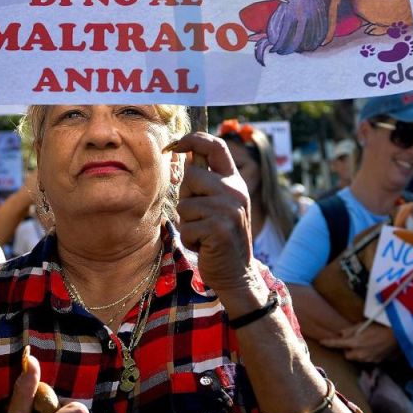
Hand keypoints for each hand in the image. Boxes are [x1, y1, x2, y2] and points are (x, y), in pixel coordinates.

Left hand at [167, 133, 256, 302]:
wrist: (238, 273)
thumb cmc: (220, 238)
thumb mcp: (219, 205)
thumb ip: (207, 183)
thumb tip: (186, 157)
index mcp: (234, 182)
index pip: (216, 146)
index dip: (193, 139)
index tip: (174, 144)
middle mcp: (235, 191)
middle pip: (191, 176)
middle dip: (186, 197)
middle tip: (200, 217)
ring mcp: (228, 209)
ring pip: (185, 204)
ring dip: (187, 223)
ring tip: (204, 234)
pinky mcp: (219, 228)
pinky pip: (186, 226)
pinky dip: (190, 239)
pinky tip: (205, 246)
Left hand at [320, 322, 397, 363]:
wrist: (399, 336)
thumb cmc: (381, 326)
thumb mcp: (364, 325)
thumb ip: (351, 330)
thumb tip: (341, 333)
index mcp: (355, 342)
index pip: (337, 344)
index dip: (329, 343)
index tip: (322, 342)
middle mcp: (360, 354)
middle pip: (347, 355)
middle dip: (348, 349)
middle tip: (353, 341)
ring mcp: (369, 359)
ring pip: (357, 358)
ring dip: (357, 353)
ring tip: (365, 343)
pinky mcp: (377, 362)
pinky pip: (367, 360)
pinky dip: (367, 355)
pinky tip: (373, 348)